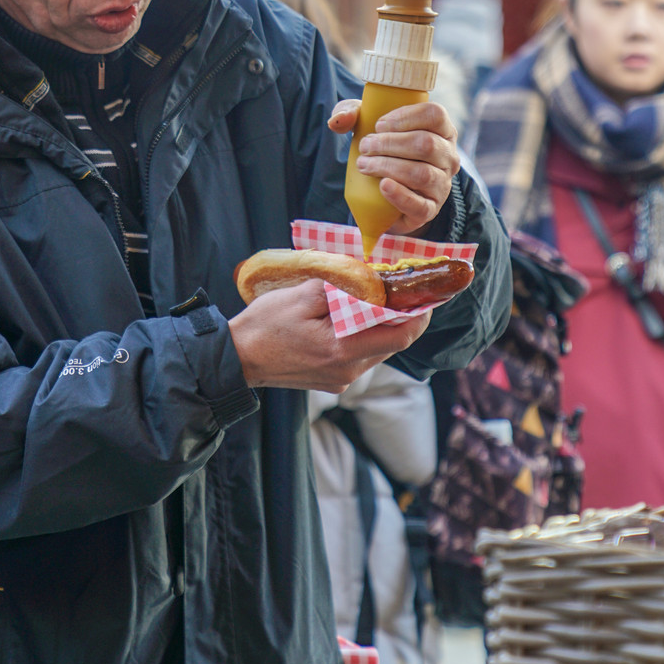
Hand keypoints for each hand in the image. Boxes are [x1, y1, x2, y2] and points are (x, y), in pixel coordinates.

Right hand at [228, 279, 430, 392]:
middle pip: (390, 344)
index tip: (427, 296)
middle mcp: (347, 371)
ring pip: (375, 350)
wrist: (236, 359)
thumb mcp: (301, 296)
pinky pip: (358, 357)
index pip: (399, 336)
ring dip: (380, 327)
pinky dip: (362, 337)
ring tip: (378, 302)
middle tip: (404, 292)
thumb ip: (340, 289)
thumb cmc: (264, 326)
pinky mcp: (330, 381)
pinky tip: (352, 320)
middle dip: (401, 318)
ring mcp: (339, 380)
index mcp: (342, 350)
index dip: (419, 316)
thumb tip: (368, 281)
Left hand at [328, 99, 458, 234]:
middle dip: (389, 144)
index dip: (405, 116)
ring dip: (388, 167)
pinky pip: (420, 205)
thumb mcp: (366, 126)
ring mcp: (442, 184)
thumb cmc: (381, 151)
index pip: (434, 115)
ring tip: (365, 165)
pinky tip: (383, 186)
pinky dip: (400, 195)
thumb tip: (338, 120)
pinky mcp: (430, 209)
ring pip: (422, 173)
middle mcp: (448, 156)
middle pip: (426, 143)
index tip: (378, 125)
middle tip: (365, 147)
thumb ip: (350, 114)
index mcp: (441, 130)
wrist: (383, 196)